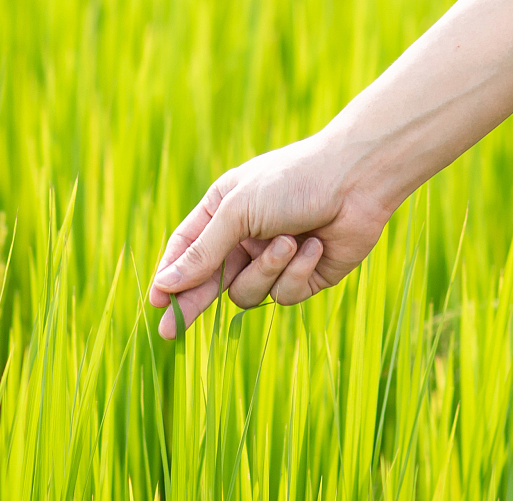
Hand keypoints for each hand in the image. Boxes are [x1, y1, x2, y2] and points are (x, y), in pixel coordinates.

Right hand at [146, 135, 390, 338]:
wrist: (357, 180)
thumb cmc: (293, 181)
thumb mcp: (239, 211)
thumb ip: (203, 252)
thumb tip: (165, 283)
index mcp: (223, 211)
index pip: (187, 250)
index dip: (170, 276)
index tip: (155, 303)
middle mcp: (246, 238)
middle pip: (210, 281)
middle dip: (194, 302)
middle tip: (171, 332)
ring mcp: (275, 259)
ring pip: (248, 292)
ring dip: (268, 271)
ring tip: (290, 241)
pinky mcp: (304, 277)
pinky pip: (285, 293)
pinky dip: (298, 272)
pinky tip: (314, 245)